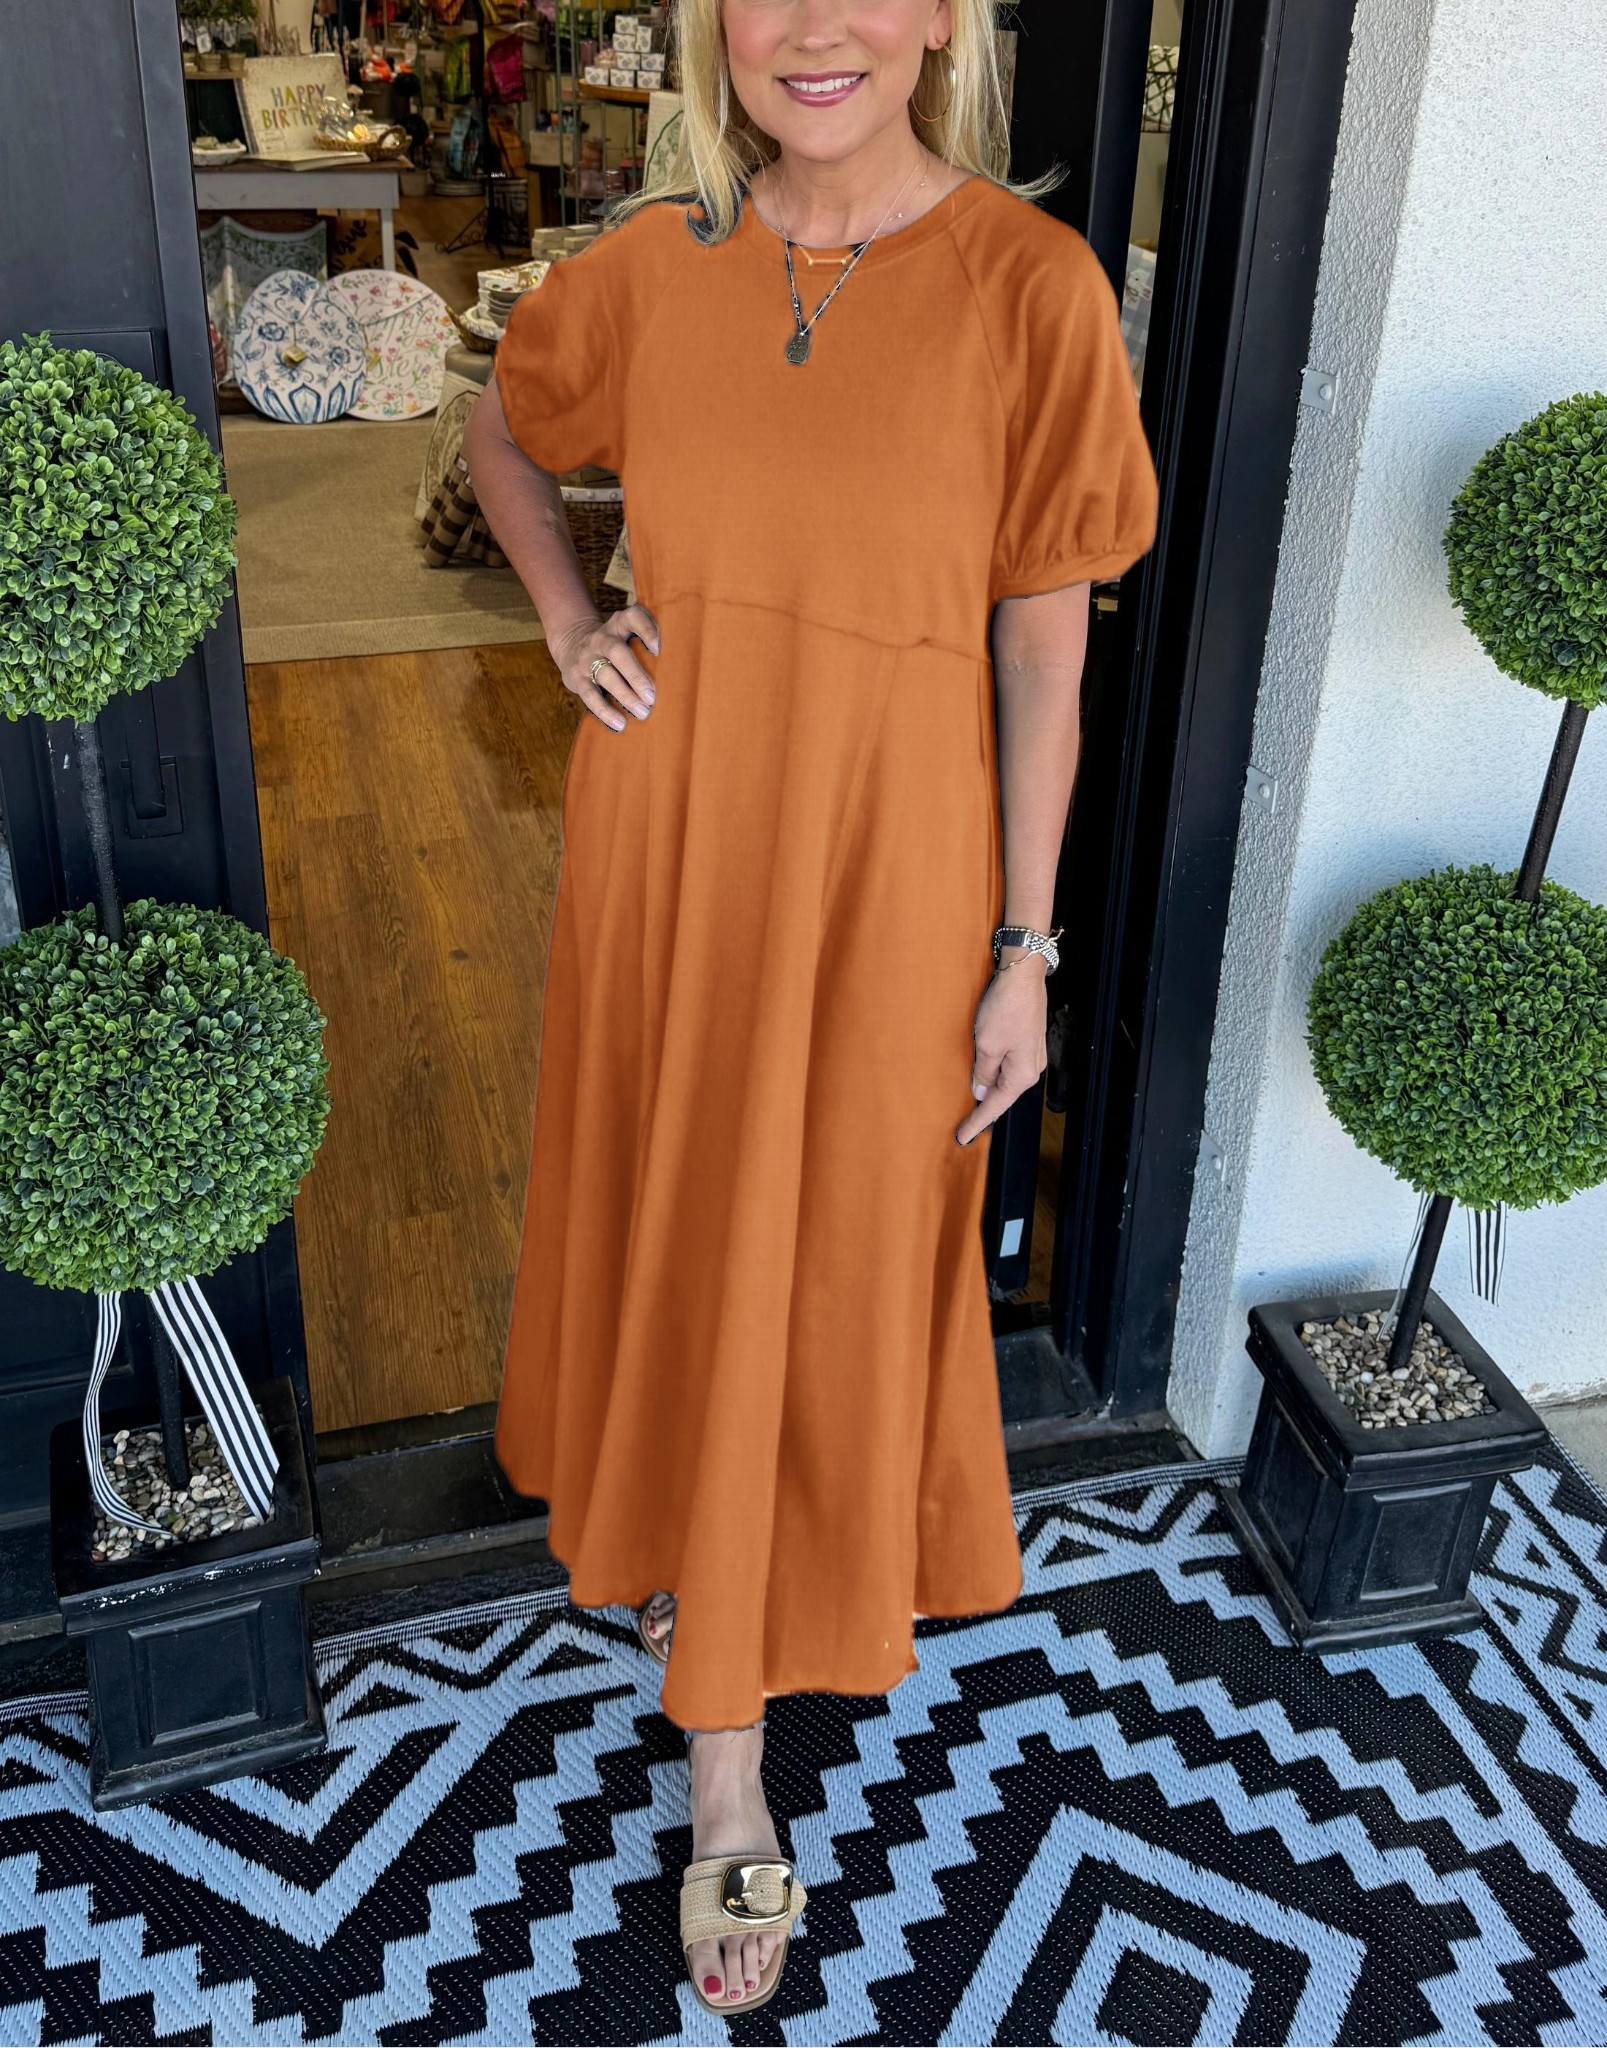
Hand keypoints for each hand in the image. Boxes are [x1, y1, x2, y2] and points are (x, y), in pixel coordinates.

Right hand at [554, 603, 659, 730]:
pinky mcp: (577, 678)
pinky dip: (605, 711)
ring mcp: (588, 658)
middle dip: (636, 675)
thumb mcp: (625, 634)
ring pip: (606, 675)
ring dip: (625, 695)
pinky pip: (590, 695)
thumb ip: (646, 643)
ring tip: (643, 712)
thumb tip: (680, 670)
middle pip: (618, 652)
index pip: (632, 617)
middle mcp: (602, 639)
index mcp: (619, 625)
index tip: (659, 648)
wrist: (571, 645)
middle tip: (653, 696)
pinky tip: (620, 723)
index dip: (646, 629)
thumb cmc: (613, 647)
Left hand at [957, 952, 1048, 1144]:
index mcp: (1022, 1074)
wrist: (1023, 974)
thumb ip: (983, 1072)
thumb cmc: (1007, 1007)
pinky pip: (1007, 1066)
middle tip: (964, 1127)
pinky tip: (982, 1075)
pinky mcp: (1026, 1040)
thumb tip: (981, 1092)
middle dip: (983, 1110)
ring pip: (1005, 1079)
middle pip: (1003, 1095)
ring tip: (970, 1105)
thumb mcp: (987, 1045)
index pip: (995, 1106)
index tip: (961, 1138)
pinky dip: (993, 1073)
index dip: (977, 1123)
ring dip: (987, 1089)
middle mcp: (1031, 1068)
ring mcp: (1030, 1054)